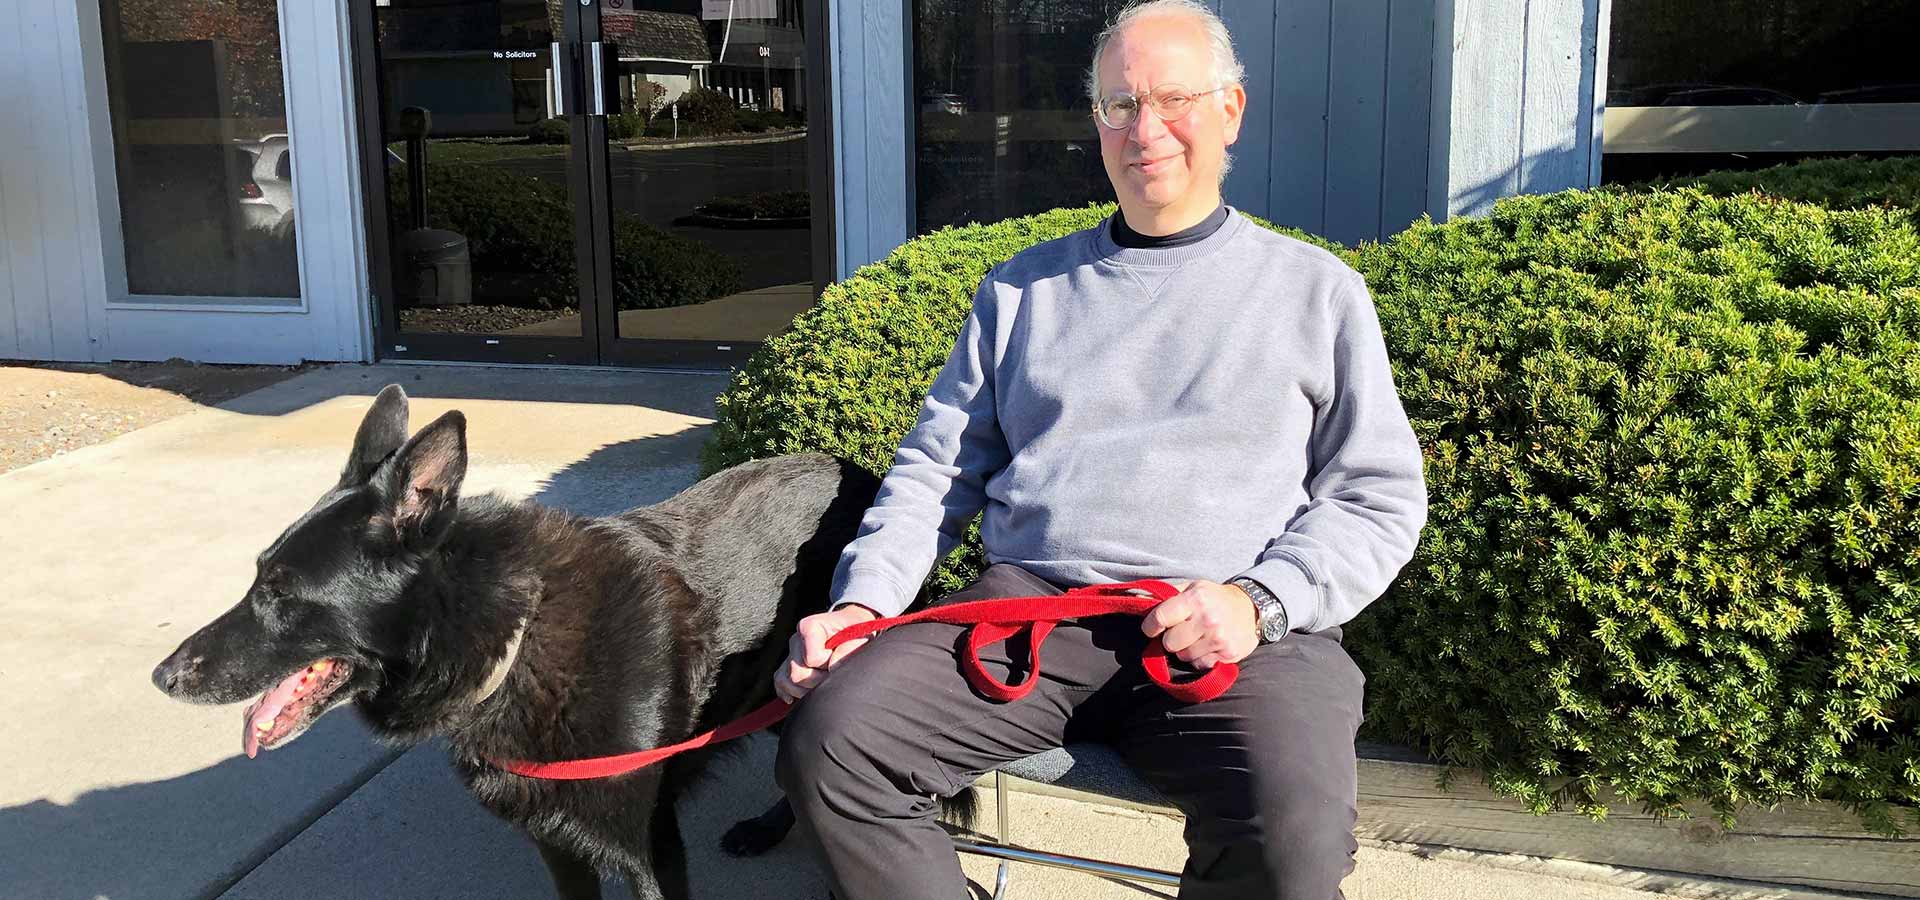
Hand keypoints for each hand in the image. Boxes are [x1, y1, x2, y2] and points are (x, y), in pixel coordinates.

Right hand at [774, 603, 880, 702]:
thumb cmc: (857, 631)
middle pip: (797, 673)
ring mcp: (791, 653)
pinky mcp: (787, 665)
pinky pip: (780, 683)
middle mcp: (797, 639)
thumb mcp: (860, 634)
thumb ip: (850, 648)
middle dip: (818, 681)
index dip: (828, 664)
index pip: (812, 658)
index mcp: (811, 627)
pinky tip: (802, 695)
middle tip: (833, 676)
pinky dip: (790, 693)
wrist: (853, 629)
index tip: (839, 658)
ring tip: (823, 683)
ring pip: (787, 682)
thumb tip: (833, 665)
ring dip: (806, 690)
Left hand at [1140, 580, 1258, 670]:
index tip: (1152, 628)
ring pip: (1183, 657)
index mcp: (1195, 599)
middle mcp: (1207, 619)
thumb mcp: (1192, 587)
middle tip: (1181, 631)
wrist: (1251, 609)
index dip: (1150, 626)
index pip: (1159, 618)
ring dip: (1186, 650)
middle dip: (1171, 639)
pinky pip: (1200, 665)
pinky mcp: (1228, 654)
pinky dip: (1201, 659)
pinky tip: (1208, 646)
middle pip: (1169, 643)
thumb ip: (1165, 593)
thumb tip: (1134, 596)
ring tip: (1196, 638)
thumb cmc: (1214, 598)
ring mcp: (1218, 639)